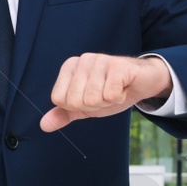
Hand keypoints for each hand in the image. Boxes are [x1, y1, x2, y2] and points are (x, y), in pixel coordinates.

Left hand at [39, 53, 170, 131]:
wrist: (143, 82)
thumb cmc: (113, 91)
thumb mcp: (85, 106)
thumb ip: (64, 113)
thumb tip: (43, 125)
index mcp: (70, 67)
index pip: (60, 100)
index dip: (78, 106)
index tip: (92, 97)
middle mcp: (83, 60)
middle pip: (75, 101)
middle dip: (94, 105)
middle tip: (106, 94)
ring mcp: (100, 60)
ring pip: (93, 99)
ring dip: (108, 102)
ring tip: (115, 90)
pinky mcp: (118, 66)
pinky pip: (111, 94)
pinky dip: (120, 97)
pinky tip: (124, 88)